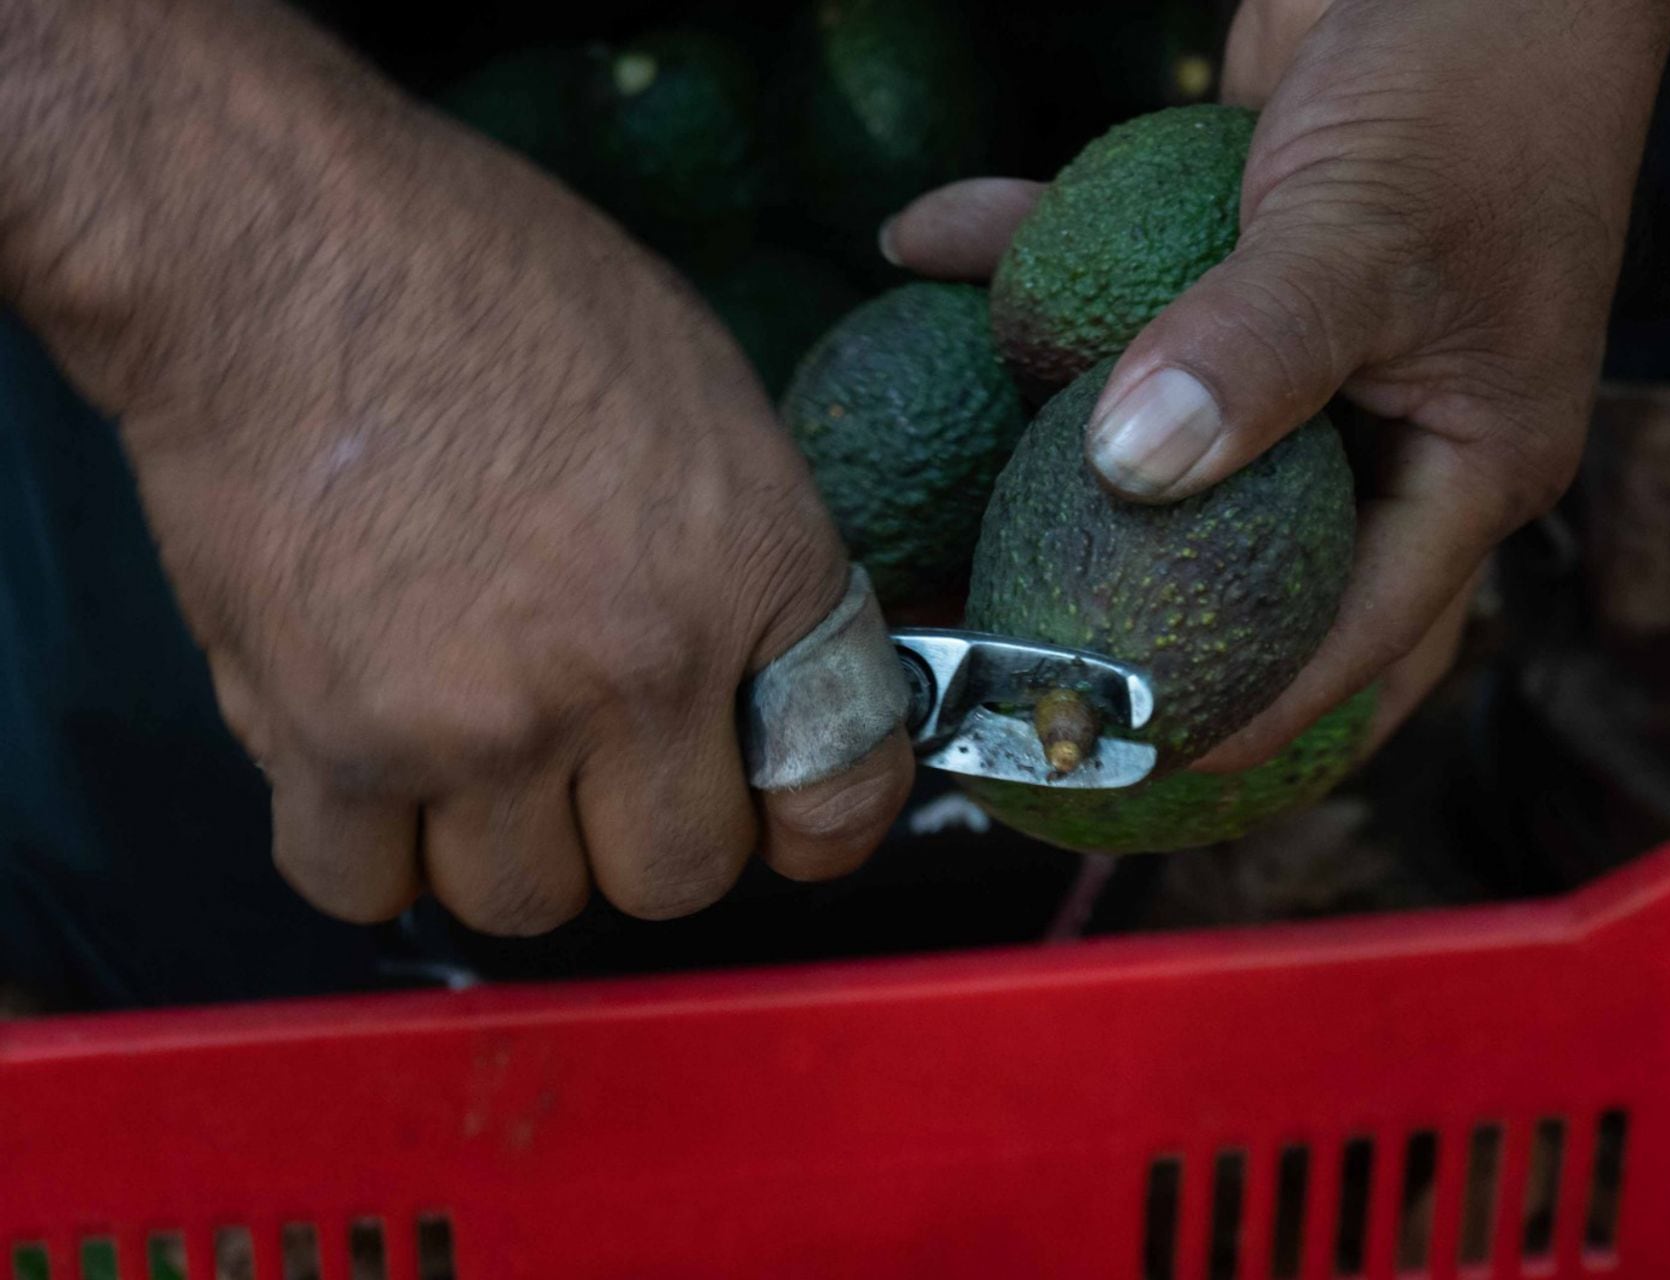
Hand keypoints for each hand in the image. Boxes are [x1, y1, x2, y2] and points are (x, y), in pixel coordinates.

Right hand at [2, 0, 912, 931]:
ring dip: (507, 844)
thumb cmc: (495, 290)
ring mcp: (486, 724)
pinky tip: (372, 760)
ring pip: (527, 902)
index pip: (844, 784)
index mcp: (752, 572)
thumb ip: (755, 569)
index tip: (785, 815)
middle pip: (679, 877)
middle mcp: (639, 671)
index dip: (818, 821)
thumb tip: (773, 688)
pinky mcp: (333, 744)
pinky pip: (367, 887)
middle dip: (646, 831)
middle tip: (601, 760)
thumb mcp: (704, 399)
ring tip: (470, 742)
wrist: (284, 248)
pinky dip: (371, 848)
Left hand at [884, 0, 1669, 769]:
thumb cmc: (1478, 77)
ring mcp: (1302, 345)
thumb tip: (1129, 476)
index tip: (1135, 760)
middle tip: (1013, 661)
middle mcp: (1384, 422)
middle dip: (1137, 612)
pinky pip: (1119, 293)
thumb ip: (1253, 357)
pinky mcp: (1231, 259)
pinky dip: (1029, 268)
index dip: (1259, 711)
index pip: (1364, 634)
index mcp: (1464, 459)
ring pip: (1163, 434)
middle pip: (1249, 561)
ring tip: (923, 500)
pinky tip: (924, 247)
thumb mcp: (1369, 236)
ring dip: (1045, 442)